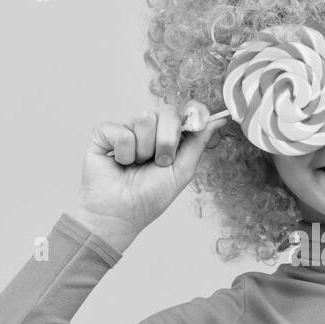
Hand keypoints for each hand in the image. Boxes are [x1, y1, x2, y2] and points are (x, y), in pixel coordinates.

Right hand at [75, 100, 224, 242]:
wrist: (121, 212)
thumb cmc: (150, 197)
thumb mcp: (183, 170)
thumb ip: (199, 142)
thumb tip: (219, 120)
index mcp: (171, 137)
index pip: (185, 111)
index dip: (192, 113)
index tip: (194, 125)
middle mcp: (149, 130)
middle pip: (167, 112)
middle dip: (167, 142)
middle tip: (159, 162)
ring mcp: (127, 129)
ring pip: (144, 119)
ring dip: (144, 150)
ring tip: (136, 165)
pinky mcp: (105, 133)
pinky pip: (121, 130)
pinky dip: (124, 152)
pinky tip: (120, 163)